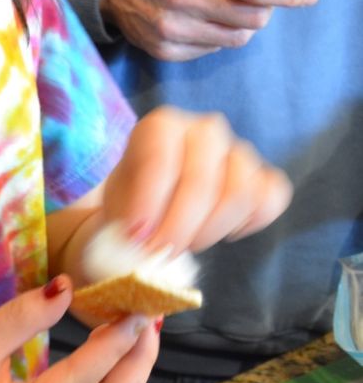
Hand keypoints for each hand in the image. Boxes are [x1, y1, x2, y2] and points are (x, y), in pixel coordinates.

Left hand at [101, 106, 292, 253]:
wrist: (151, 209)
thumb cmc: (130, 208)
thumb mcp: (112, 215)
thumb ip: (122, 231)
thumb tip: (143, 255)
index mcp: (160, 127)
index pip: (160, 158)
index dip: (149, 202)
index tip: (137, 236)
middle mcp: (203, 130)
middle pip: (201, 182)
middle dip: (179, 228)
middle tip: (161, 253)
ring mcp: (239, 151)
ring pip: (239, 193)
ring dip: (210, 231)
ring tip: (187, 243)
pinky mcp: (264, 176)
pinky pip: (271, 200)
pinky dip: (249, 224)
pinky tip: (222, 233)